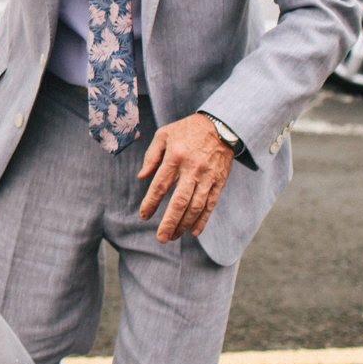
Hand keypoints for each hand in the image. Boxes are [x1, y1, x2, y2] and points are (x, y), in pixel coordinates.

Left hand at [137, 114, 234, 242]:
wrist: (221, 125)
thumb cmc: (187, 130)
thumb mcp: (164, 134)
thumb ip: (151, 156)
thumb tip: (141, 177)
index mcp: (175, 157)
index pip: (160, 185)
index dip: (151, 202)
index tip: (144, 216)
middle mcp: (192, 169)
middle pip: (180, 201)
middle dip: (170, 222)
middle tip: (161, 238)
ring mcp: (208, 177)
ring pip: (196, 206)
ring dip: (184, 224)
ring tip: (173, 236)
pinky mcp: (219, 182)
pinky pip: (211, 204)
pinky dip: (203, 220)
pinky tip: (193, 232)